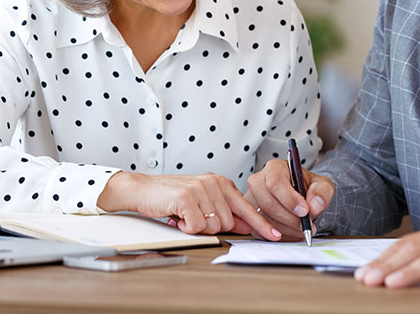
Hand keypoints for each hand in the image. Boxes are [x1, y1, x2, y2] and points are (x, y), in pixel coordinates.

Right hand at [96, 171, 281, 240]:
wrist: (145, 189)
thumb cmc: (173, 196)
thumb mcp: (204, 200)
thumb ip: (225, 212)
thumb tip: (247, 226)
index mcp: (221, 183)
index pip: (246, 207)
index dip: (261, 224)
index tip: (274, 236)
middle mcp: (214, 183)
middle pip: (227, 223)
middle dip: (210, 227)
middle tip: (194, 218)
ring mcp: (201, 189)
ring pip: (213, 227)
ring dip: (197, 227)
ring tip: (185, 216)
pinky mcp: (187, 198)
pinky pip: (196, 227)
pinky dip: (186, 228)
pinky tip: (178, 217)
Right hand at [245, 159, 334, 239]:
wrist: (303, 199)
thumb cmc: (308, 189)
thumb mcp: (322, 185)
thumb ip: (322, 192)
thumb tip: (314, 205)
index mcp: (275, 168)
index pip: (275, 183)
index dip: (289, 199)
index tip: (305, 211)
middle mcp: (259, 182)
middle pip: (268, 203)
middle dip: (290, 218)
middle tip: (306, 224)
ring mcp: (252, 199)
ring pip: (265, 219)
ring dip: (286, 229)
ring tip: (302, 228)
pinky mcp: (251, 217)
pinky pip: (261, 231)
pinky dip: (280, 235)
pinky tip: (292, 232)